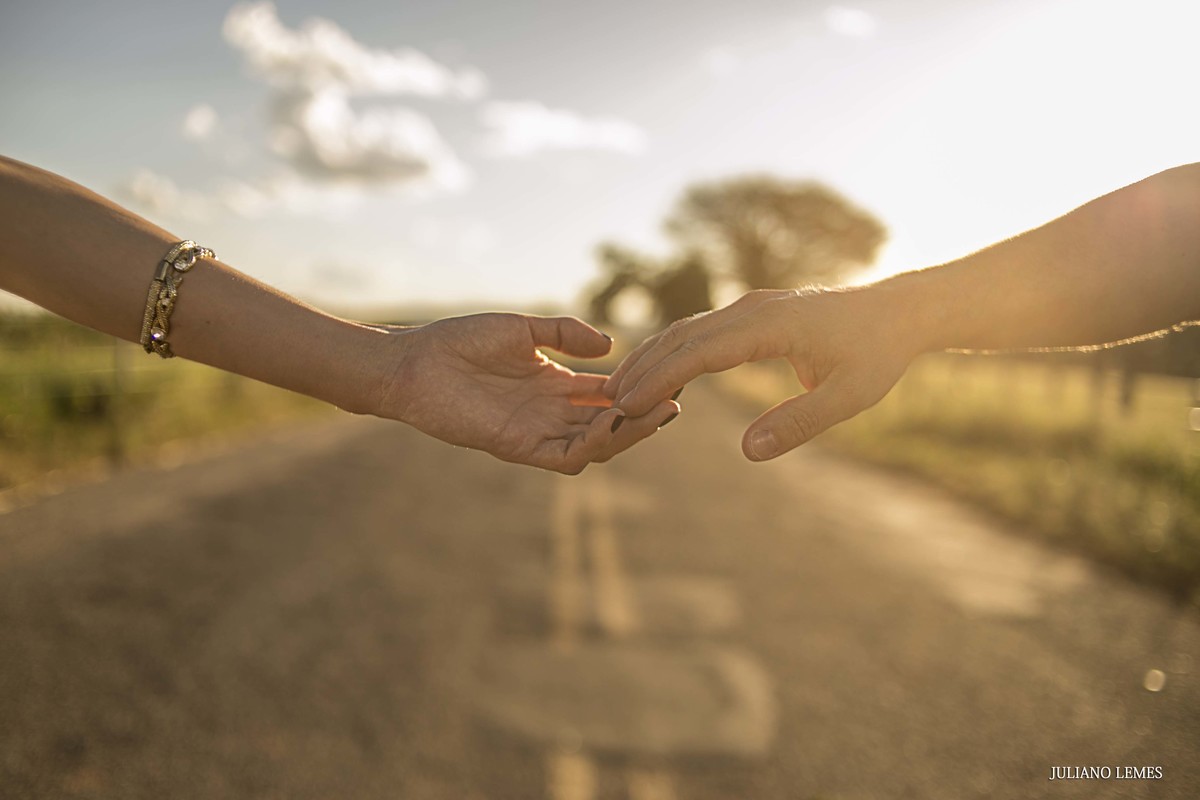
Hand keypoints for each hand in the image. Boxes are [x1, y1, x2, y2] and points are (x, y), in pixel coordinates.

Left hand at [378, 313, 679, 473]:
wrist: (414, 363)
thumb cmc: (459, 342)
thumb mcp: (522, 329)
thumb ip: (564, 333)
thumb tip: (609, 346)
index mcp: (554, 385)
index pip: (607, 395)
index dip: (637, 389)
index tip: (668, 377)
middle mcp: (550, 412)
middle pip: (609, 424)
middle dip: (642, 416)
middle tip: (674, 404)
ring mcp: (536, 432)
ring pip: (594, 445)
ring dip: (626, 434)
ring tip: (656, 414)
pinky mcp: (517, 446)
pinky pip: (564, 457)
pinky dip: (591, 446)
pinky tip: (610, 425)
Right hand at [605, 287, 919, 460]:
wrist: (900, 311)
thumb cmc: (878, 354)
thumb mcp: (848, 397)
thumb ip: (799, 423)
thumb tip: (748, 452)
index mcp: (771, 325)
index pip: (700, 351)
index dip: (661, 378)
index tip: (629, 403)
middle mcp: (753, 308)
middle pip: (682, 335)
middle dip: (643, 368)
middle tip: (609, 403)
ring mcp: (751, 306)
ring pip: (687, 328)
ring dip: (653, 356)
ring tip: (621, 389)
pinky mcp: (754, 311)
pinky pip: (702, 329)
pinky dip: (674, 349)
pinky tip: (659, 372)